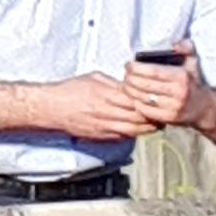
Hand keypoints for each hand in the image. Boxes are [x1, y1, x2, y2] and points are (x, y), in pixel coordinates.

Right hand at [38, 68, 170, 139]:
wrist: (53, 108)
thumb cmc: (71, 90)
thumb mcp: (94, 78)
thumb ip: (114, 83)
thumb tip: (131, 86)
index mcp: (106, 94)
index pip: (136, 100)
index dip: (149, 101)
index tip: (157, 99)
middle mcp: (107, 111)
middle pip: (138, 117)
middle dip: (153, 116)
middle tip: (162, 113)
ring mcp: (105, 126)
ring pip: (134, 130)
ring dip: (147, 127)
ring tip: (155, 123)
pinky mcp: (102, 136)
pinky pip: (124, 136)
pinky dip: (134, 133)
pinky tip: (139, 129)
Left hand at [121, 51, 205, 136]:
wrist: (204, 108)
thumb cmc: (193, 81)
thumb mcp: (193, 62)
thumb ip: (186, 48)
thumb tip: (176, 44)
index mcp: (181, 77)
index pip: (154, 72)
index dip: (137, 68)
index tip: (128, 64)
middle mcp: (178, 93)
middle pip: (146, 85)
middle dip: (130, 79)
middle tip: (125, 75)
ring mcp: (174, 107)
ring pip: (144, 99)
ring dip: (131, 92)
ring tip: (126, 85)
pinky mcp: (170, 119)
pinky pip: (147, 111)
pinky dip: (137, 104)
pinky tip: (133, 98)